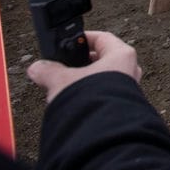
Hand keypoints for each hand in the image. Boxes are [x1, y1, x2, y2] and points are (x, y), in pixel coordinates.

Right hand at [27, 31, 142, 103]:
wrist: (103, 131)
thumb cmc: (92, 99)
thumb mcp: (61, 80)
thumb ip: (48, 71)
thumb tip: (38, 68)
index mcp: (122, 55)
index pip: (102, 38)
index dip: (84, 38)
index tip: (72, 42)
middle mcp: (130, 69)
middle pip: (104, 59)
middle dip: (83, 63)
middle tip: (66, 67)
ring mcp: (130, 89)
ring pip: (105, 78)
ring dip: (86, 81)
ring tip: (67, 88)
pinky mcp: (125, 106)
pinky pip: (107, 94)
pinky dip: (93, 95)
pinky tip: (78, 103)